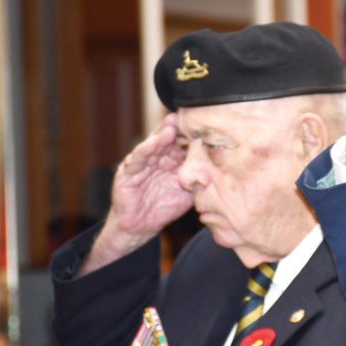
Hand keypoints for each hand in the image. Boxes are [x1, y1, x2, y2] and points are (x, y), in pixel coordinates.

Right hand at [81, 114, 193, 273]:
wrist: (141, 226)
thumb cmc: (165, 207)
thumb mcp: (188, 194)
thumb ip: (200, 182)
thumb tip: (218, 174)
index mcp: (173, 160)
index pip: (183, 143)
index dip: (191, 135)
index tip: (204, 127)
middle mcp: (158, 158)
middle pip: (167, 139)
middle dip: (177, 129)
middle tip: (186, 119)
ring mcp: (142, 163)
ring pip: (152, 146)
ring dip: (161, 136)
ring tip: (171, 128)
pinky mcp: (128, 173)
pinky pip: (136, 160)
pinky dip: (144, 151)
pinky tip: (151, 143)